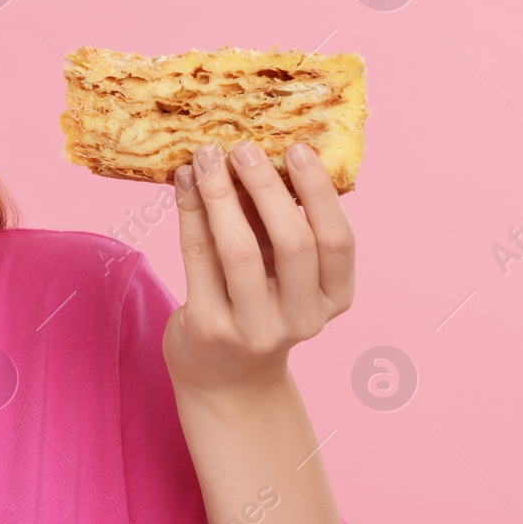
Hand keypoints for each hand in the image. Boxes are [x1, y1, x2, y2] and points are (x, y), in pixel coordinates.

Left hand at [163, 140, 355, 395]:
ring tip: (206, 158)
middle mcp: (303, 318)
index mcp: (335, 298)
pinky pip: (199, 258)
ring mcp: (255, 328)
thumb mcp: (281, 270)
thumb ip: (275, 222)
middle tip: (244, 147)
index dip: (319, 192)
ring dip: (221, 195)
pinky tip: (184, 183)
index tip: (297, 148)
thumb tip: (251, 152)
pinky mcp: (209, 327)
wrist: (224, 376)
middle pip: (294, 243)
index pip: (338, 241)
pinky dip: (190, 213)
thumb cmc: (256, 303)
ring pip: (240, 250)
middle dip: (267, 187)